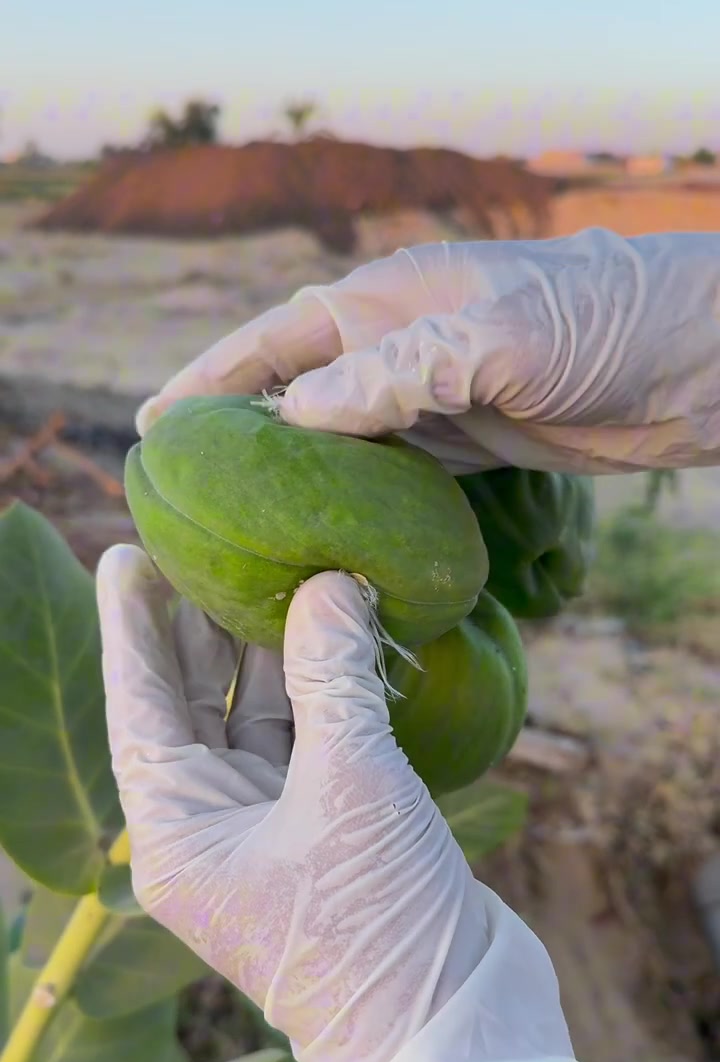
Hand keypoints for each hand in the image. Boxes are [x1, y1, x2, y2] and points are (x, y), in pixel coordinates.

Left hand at [96, 546, 584, 1061]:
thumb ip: (333, 679)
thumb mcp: (350, 787)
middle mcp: (212, 833)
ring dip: (273, 655)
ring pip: (258, 722)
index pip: (140, 709)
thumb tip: (330, 587)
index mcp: (178, 836)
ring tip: (279, 575)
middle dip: (202, 629)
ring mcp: (269, 835)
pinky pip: (311, 746)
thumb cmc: (377, 925)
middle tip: (207, 546)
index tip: (126, 555)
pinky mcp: (327, 836)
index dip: (133, 628)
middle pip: (193, 708)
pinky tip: (341, 638)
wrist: (453, 1028)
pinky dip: (326, 695)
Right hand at [136, 227, 719, 475]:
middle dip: (243, 435)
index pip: (276, 340)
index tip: (158, 426)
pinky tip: (334, 535)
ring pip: (344, 439)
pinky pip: (396, 472)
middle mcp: (400, 345)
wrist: (692, 359)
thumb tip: (296, 414)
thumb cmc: (600, 324)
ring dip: (298, 476)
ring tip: (245, 526)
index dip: (212, 380)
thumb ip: (398, 371)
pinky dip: (361, 501)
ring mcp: (434, 395)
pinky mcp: (470, 439)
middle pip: (298, 392)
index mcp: (388, 301)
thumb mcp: (493, 339)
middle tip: (189, 494)